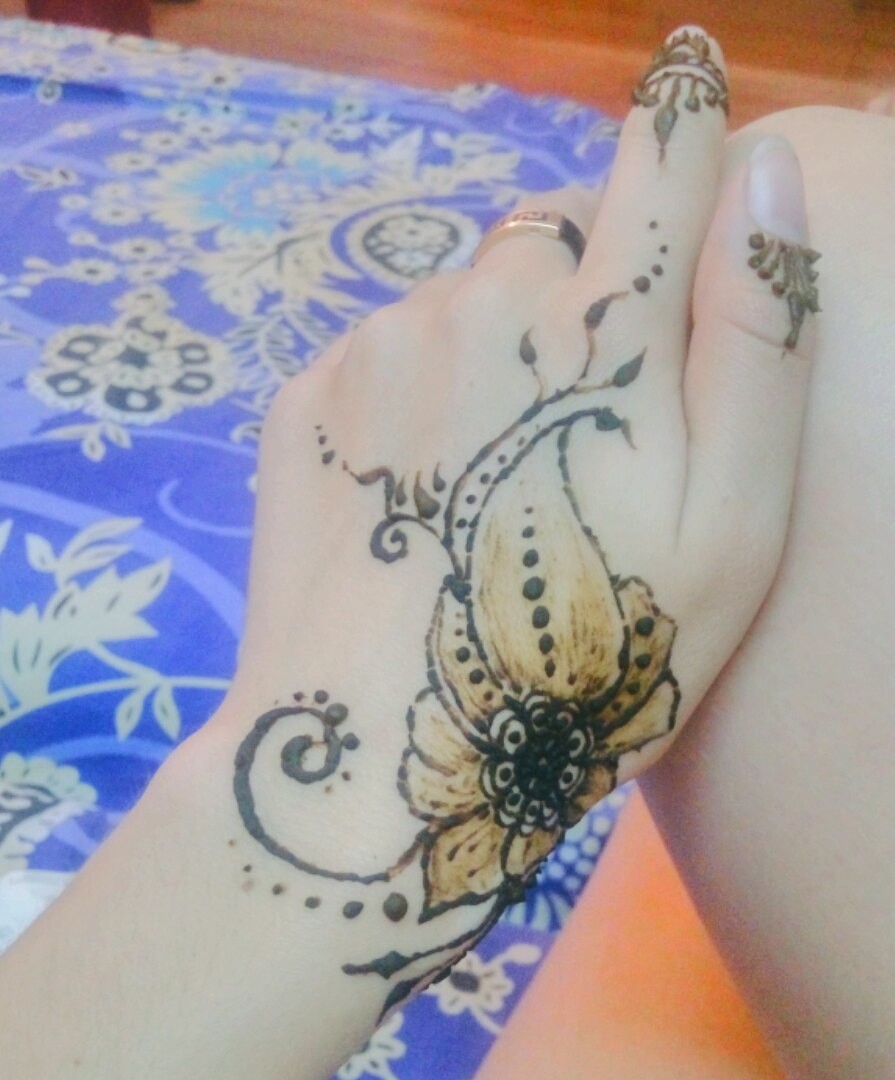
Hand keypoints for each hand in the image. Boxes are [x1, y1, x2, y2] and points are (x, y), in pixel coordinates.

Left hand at [213, 24, 818, 1029]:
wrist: (386, 750)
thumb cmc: (588, 655)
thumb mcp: (732, 524)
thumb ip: (757, 341)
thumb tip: (765, 176)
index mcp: (606, 332)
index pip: (661, 167)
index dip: (685, 116)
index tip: (694, 69)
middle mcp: (486, 299)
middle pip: (548, 241)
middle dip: (573, 300)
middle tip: (573, 433)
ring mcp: (383, 341)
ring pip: (462, 297)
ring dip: (489, 354)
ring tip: (487, 484)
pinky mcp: (310, 390)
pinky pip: (386, 351)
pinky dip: (415, 394)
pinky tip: (417, 493)